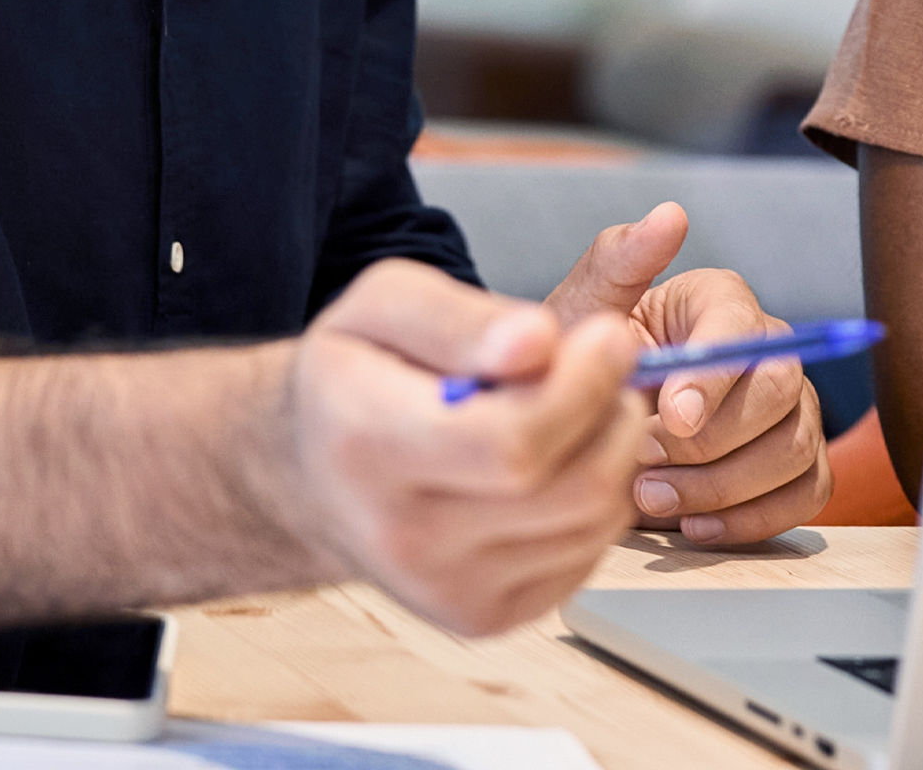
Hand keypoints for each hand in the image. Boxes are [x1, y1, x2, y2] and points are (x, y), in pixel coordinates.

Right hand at [274, 259, 646, 635]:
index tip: (609, 335)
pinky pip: (585, 554)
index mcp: (368, 445)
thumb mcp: (383, 305)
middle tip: (607, 364)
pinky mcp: (483, 617)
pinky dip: (593, 499)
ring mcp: (445, 590)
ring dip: (611, 451)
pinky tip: (556, 462)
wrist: (311, 474)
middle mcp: (403, 536)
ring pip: (592, 522)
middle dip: (611, 412)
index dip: (582, 386)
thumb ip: (459, 318)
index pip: (512, 443)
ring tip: (577, 406)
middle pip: (572, 489)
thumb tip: (538, 341)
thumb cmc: (355, 377)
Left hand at [547, 202, 832, 547]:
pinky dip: (750, 520)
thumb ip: (618, 261)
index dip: (712, 376)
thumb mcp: (582, 311)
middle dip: (712, 440)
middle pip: (782, 390)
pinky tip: (692, 525)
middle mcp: (770, 349)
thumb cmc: (584, 365)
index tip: (668, 415)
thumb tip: (670, 215)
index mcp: (720, 300)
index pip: (742, 329)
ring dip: (721, 487)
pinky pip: (804, 496)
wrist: (581, 426)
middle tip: (644, 466)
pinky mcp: (797, 464)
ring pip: (793, 449)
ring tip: (652, 498)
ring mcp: (791, 409)